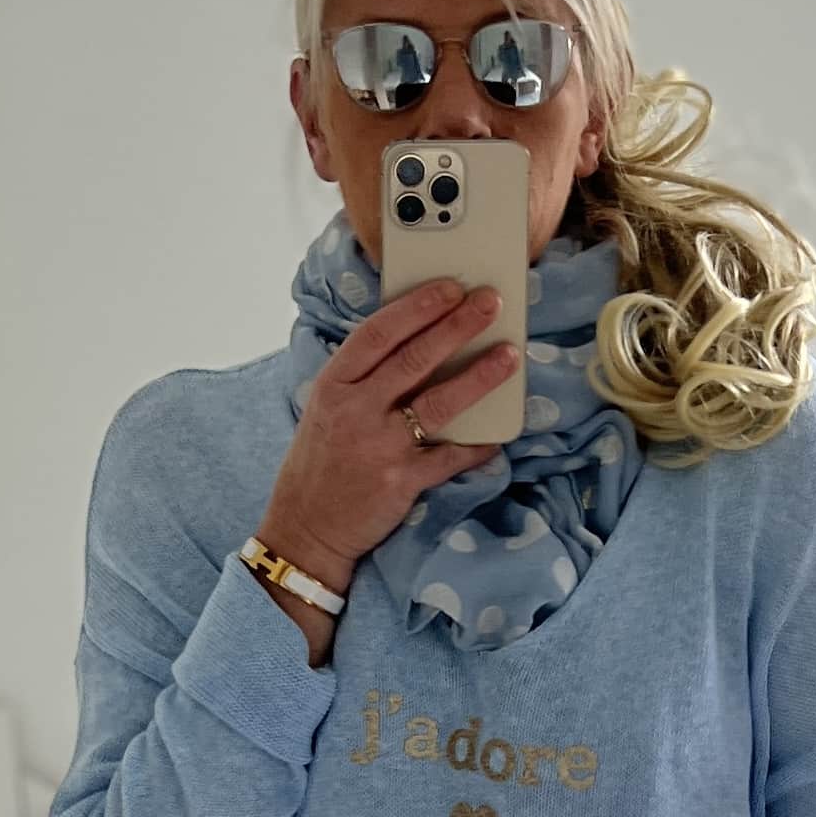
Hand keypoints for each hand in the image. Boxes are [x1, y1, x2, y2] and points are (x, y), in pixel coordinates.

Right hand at [261, 277, 521, 584]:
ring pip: (439, 402)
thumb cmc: (321, 464)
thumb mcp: (327, 410)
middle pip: (415, 358)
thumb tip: (420, 343)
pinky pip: (450, 458)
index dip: (417, 306)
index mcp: (334, 385)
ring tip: (509, 356)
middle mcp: (355, 410)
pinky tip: (497, 436)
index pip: (379, 333)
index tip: (450, 287)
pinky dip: (476, 447)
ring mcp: (379, 446)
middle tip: (491, 303)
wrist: (306, 529)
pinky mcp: (401, 481)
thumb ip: (363, 380)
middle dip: (458, 325)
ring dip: (479, 376)